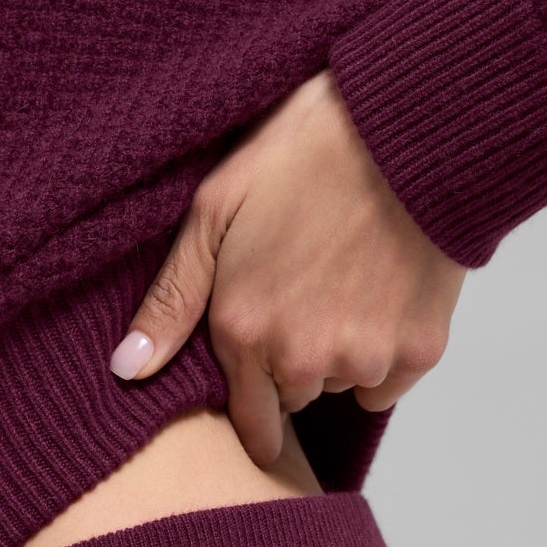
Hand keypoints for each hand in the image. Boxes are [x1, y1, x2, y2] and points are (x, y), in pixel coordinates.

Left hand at [109, 68, 467, 464]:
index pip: (248, 421)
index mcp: (246, 331)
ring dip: (340, 352)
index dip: (254, 400)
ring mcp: (365, 358)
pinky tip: (384, 291)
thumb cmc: (305, 152)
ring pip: (343, 384)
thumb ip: (171, 298)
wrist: (406, 125)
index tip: (261, 378)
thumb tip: (125, 370)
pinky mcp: (421, 350)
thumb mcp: (215, 208)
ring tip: (345, 278)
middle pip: (294, 398)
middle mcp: (304, 360)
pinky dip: (388, 350)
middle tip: (305, 292)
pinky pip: (389, 379)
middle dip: (294, 363)